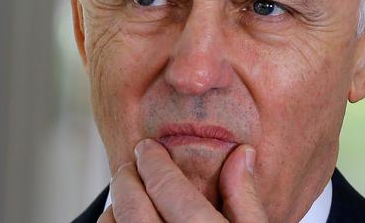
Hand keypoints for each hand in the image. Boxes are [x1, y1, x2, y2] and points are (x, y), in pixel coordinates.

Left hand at [97, 139, 267, 222]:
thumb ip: (248, 199)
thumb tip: (243, 154)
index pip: (168, 190)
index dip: (154, 163)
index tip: (148, 149)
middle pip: (133, 208)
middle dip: (128, 179)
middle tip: (132, 165)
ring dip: (117, 208)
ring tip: (130, 196)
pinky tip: (127, 222)